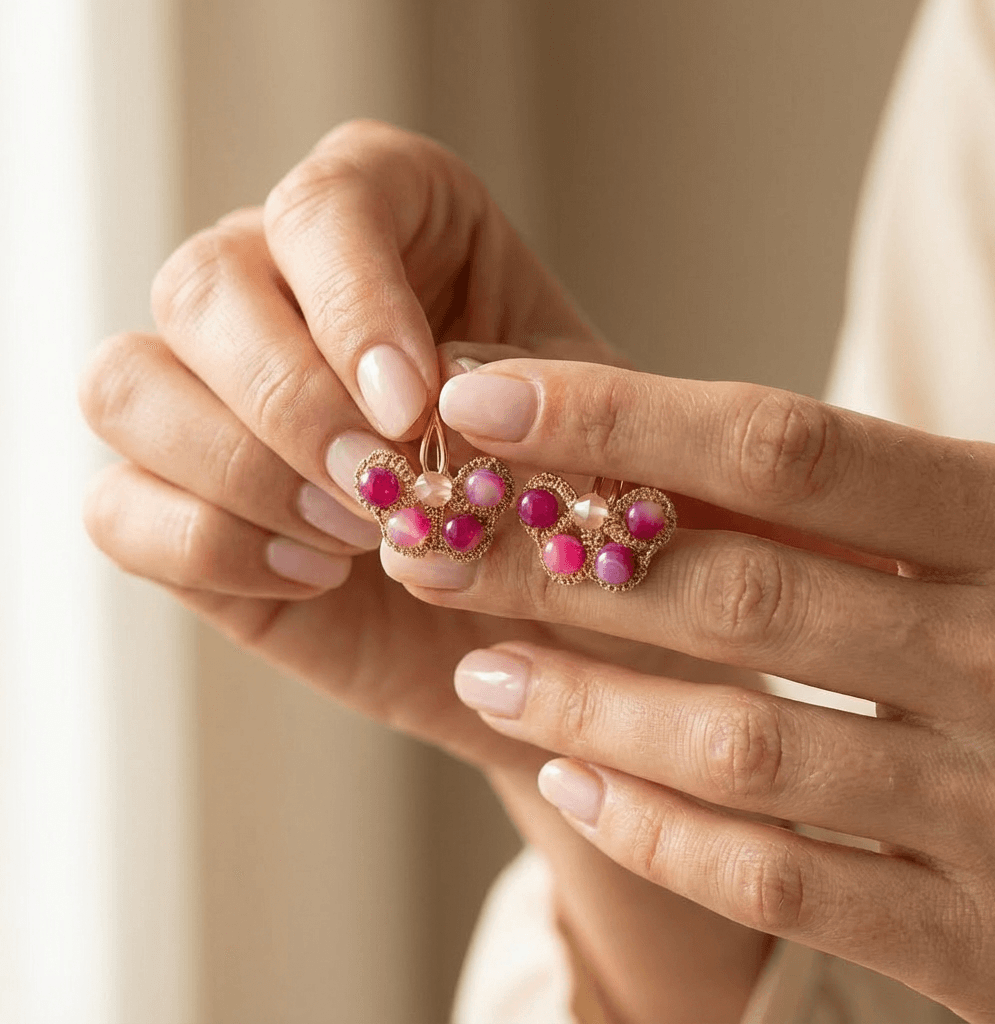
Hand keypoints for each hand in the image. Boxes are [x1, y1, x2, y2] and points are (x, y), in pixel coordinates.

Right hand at [80, 121, 770, 1023]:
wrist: (549, 628)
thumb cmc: (578, 507)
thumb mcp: (592, 441)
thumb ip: (529, 403)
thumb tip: (438, 407)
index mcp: (393, 236)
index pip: (331, 202)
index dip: (356, 296)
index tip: (415, 405)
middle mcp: (283, 296)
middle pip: (205, 284)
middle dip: (291, 399)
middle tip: (382, 490)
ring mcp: (216, 400)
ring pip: (127, 384)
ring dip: (240, 468)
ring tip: (357, 539)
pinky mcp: (179, 506)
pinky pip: (116, 507)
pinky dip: (207, 545)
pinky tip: (314, 576)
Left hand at [383, 358, 994, 1022]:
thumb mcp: (975, 542)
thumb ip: (838, 506)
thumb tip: (621, 448)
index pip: (780, 447)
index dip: (619, 415)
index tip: (484, 398)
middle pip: (735, 588)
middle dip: (559, 563)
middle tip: (434, 541)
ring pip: (743, 741)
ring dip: (585, 702)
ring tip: (478, 668)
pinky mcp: (986, 937)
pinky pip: (785, 881)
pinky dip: (659, 833)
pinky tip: (569, 787)